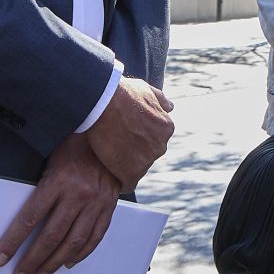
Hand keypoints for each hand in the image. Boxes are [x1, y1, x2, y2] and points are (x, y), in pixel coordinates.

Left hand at [0, 135, 119, 273]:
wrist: (113, 138)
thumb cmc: (75, 147)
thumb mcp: (51, 159)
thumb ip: (39, 186)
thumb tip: (19, 215)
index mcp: (58, 181)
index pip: (29, 219)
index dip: (12, 242)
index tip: (0, 258)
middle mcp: (78, 195)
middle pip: (51, 237)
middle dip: (32, 260)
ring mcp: (96, 203)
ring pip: (73, 242)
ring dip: (55, 262)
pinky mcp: (108, 208)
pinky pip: (95, 237)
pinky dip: (81, 254)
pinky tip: (68, 262)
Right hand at [83, 75, 174, 191]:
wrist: (104, 104)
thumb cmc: (123, 94)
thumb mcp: (146, 90)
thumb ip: (160, 100)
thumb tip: (170, 106)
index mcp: (166, 128)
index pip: (155, 140)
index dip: (139, 140)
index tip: (126, 137)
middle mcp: (160, 146)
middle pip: (147, 156)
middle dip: (133, 153)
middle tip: (115, 146)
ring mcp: (146, 160)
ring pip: (137, 169)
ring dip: (125, 165)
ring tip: (108, 158)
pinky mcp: (131, 172)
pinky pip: (128, 183)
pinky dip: (121, 181)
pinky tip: (112, 175)